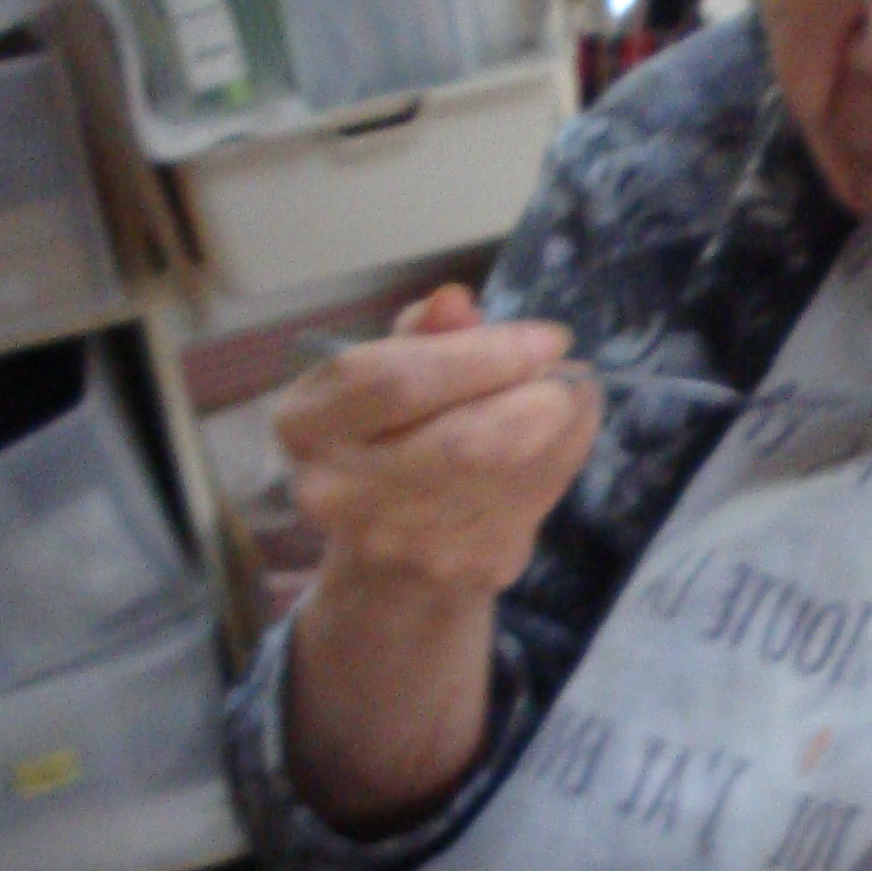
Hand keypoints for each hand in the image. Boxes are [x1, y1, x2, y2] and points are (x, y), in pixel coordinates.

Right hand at [278, 285, 595, 602]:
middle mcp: (337, 492)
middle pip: (464, 441)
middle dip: (534, 395)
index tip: (547, 336)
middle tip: (565, 370)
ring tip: (564, 396)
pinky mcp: (463, 568)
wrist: (389, 566)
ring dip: (562, 424)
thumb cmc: (389, 438)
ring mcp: (402, 543)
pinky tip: (560, 437)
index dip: (481, 355)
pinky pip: (535, 503)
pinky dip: (564, 459)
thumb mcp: (388, 374)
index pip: (396, 381)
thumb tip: (455, 302)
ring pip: (510, 473)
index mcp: (306, 423)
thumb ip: (422, 335)